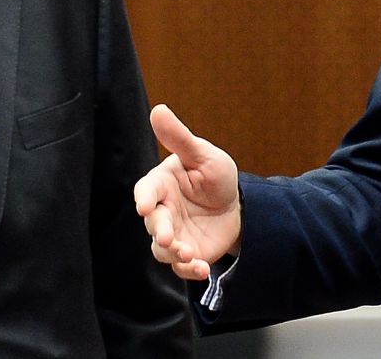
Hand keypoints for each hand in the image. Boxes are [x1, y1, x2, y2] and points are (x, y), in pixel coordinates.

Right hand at [134, 104, 240, 280]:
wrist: (236, 205)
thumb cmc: (214, 175)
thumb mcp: (202, 154)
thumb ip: (179, 137)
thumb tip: (158, 110)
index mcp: (162, 184)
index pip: (146, 190)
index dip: (143, 198)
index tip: (145, 206)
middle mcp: (162, 210)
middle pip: (152, 223)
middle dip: (158, 231)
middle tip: (167, 237)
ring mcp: (172, 234)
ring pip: (162, 249)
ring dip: (173, 254)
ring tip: (190, 255)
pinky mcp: (186, 254)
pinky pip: (181, 267)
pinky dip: (189, 270)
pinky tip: (202, 269)